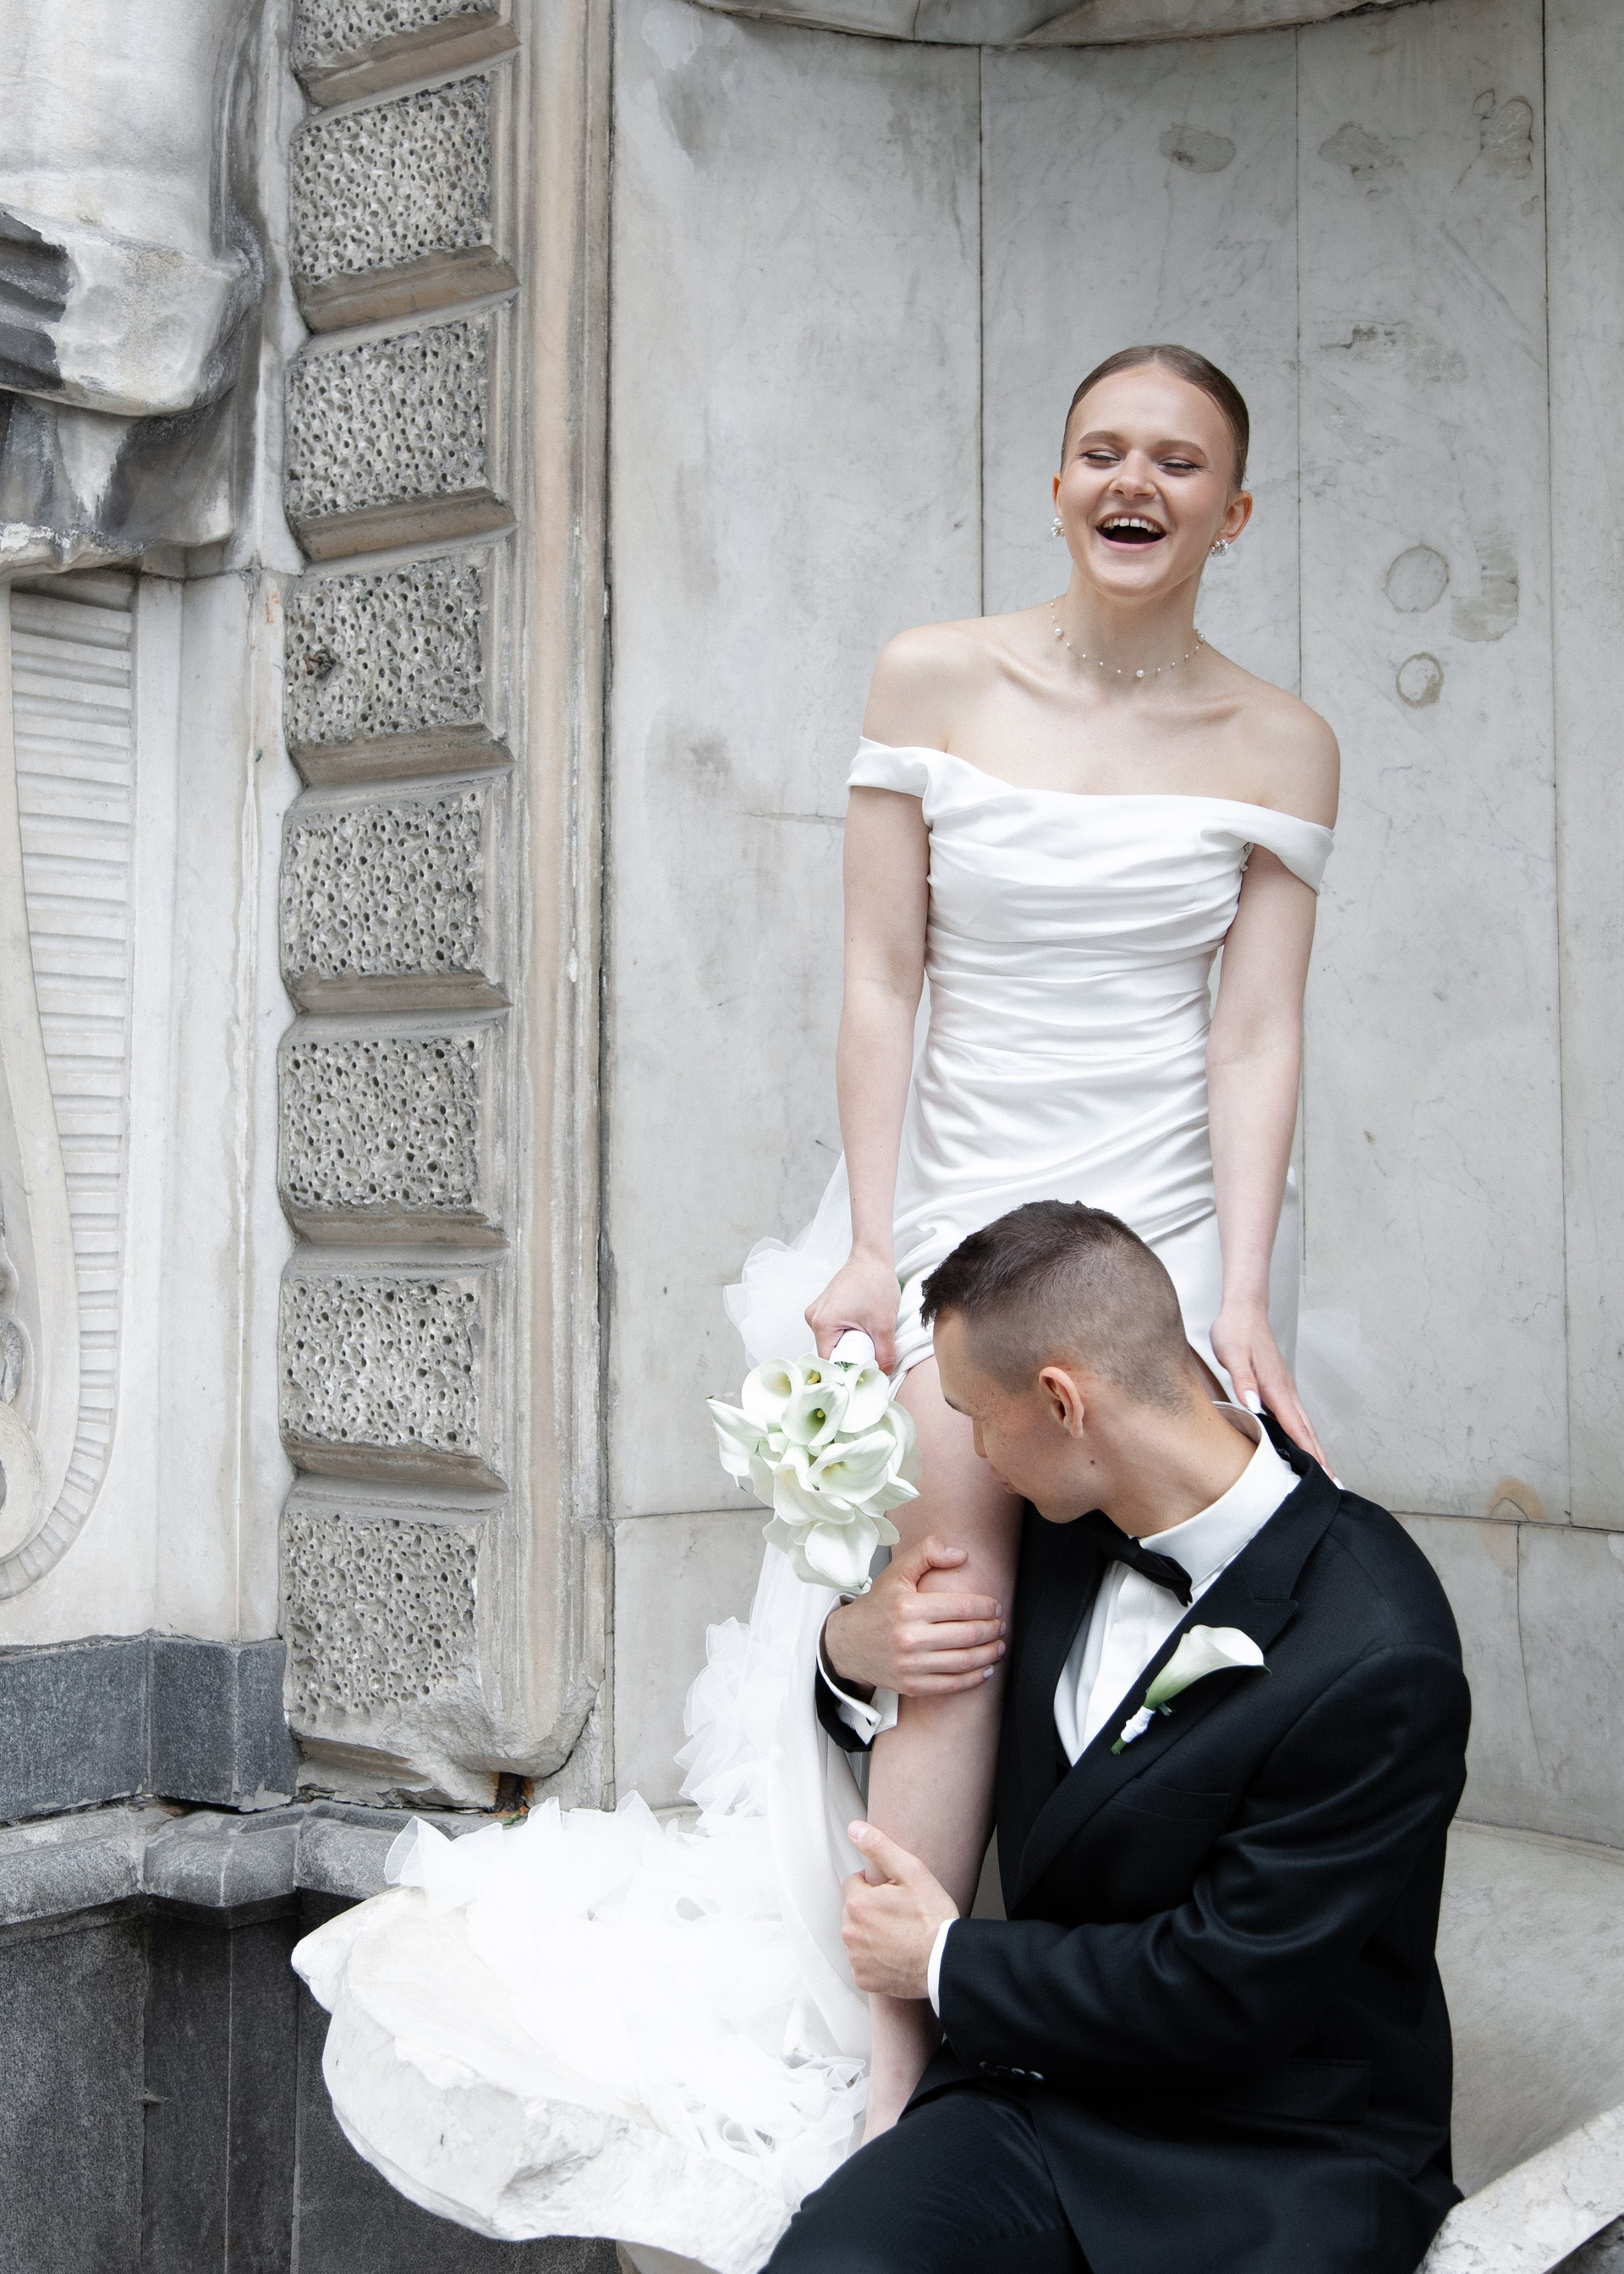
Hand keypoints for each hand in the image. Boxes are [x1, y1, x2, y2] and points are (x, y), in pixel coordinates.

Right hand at [807, 1249, 901, 1371]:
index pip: (829, 1362)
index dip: (846, 1370)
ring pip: (833, 1342)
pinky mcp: (825, 1308)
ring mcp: (818, 1312)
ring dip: (851, 1345)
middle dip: (851, 1357)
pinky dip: (848, 1334)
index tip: (862, 1374)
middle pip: (831, 1352)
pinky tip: (863, 1327)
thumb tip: (883, 1374)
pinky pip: (834, 1331)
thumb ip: (884, 1354)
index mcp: (822, 1324)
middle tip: (871, 1354)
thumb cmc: (875, 1283)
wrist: (872, 1257)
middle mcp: (814, 1318)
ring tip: (868, 1336)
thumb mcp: (884, 1325)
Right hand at [823, 1536, 1005, 1697]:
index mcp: (908, 1607)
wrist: (846, 1643)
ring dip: (989, 1654)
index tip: (996, 1606)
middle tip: (1001, 1626)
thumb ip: (927, 1553)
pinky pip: (951, 1685)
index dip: (986, 1607)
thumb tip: (961, 1555)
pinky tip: (985, 1669)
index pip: (961, 1608)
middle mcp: (909, 1638)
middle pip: (967, 1635)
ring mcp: (910, 1665)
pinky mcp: (911, 1686)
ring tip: (998, 1646)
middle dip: (992, 1630)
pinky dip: (974, 1678)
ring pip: (964, 1662)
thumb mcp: (896, 1572)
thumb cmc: (877, 1606)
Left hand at [841, 1824, 957, 1997]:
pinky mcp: (864, 1979)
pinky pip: (862, 1962)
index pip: (853, 1884)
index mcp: (858, 1904)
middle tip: (899, 1914)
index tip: (894, 1894)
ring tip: (900, 1935)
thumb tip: (854, 1829)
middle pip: (853, 1911)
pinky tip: (896, 1954)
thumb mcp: (911, 1872)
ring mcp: (856, 1959)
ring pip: (857, 1936)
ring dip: (871, 1933)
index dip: (874, 1886)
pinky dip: (875, 1959)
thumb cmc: (933, 1917)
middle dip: (870, 1909)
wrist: (946, 1962)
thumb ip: (879, 1847)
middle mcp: (850, 1933)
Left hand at [1210, 1301, 1329, 1472]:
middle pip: (1307, 1430)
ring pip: (1304, 1425)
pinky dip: (1304, 1435)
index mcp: (1275, 1387)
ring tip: (1326, 1472)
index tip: (1324, 1473)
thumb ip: (1243, 1380)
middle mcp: (1285, 1391)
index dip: (1309, 1452)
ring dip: (1316, 1448)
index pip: (1296, 1426)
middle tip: (1335, 1484)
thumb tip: (1253, 1404)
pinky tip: (1303, 1444)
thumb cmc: (1235, 1332)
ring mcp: (1285, 1389)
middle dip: (1321, 1458)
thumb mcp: (1233, 1354)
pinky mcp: (1280, 1387)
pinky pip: (1296, 1417)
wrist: (1243, 1311)